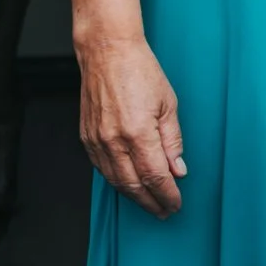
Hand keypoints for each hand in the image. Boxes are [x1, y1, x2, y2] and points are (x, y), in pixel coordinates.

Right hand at [78, 35, 186, 216]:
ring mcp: (97, 141)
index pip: (154, 175)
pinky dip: (117, 181)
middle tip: (164, 211)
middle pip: (133, 185)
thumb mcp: (168, 103)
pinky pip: (102, 169)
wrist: (107, 53)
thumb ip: (172, 140)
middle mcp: (114, 141)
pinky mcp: (87, 138)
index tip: (175, 204)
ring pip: (115, 180)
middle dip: (150, 202)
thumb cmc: (141, 71)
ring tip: (149, 203)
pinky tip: (128, 184)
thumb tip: (178, 169)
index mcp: (138, 132)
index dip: (166, 194)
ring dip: (133, 196)